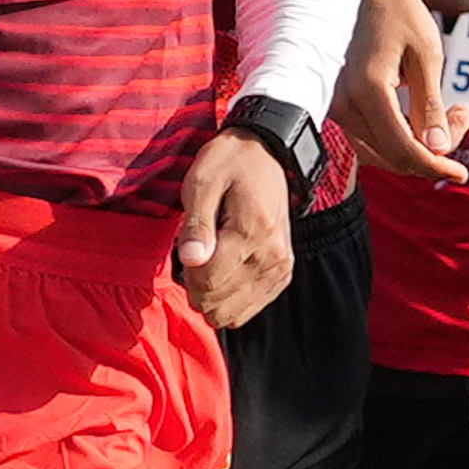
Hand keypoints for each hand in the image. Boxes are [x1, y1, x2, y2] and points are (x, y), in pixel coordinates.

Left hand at [170, 132, 295, 329]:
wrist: (266, 155)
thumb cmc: (229, 165)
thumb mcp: (202, 183)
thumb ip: (196, 225)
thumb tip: (190, 260)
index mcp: (251, 233)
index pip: (207, 282)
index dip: (186, 273)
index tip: (187, 248)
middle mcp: (273, 258)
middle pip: (218, 303)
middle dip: (196, 285)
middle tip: (197, 252)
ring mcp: (280, 269)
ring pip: (232, 314)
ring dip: (212, 294)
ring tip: (211, 260)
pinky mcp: (282, 275)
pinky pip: (248, 310)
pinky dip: (229, 298)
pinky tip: (224, 271)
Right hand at [337, 0, 468, 183]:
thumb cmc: (399, 11)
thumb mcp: (426, 55)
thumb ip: (430, 106)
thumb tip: (437, 150)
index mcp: (368, 90)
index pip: (404, 150)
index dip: (436, 168)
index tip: (462, 174)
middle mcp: (344, 103)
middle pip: (392, 156)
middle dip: (432, 153)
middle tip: (464, 118)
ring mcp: (336, 104)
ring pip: (379, 151)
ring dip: (416, 146)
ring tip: (452, 113)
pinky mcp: (338, 102)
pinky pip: (369, 135)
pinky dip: (399, 136)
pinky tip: (422, 116)